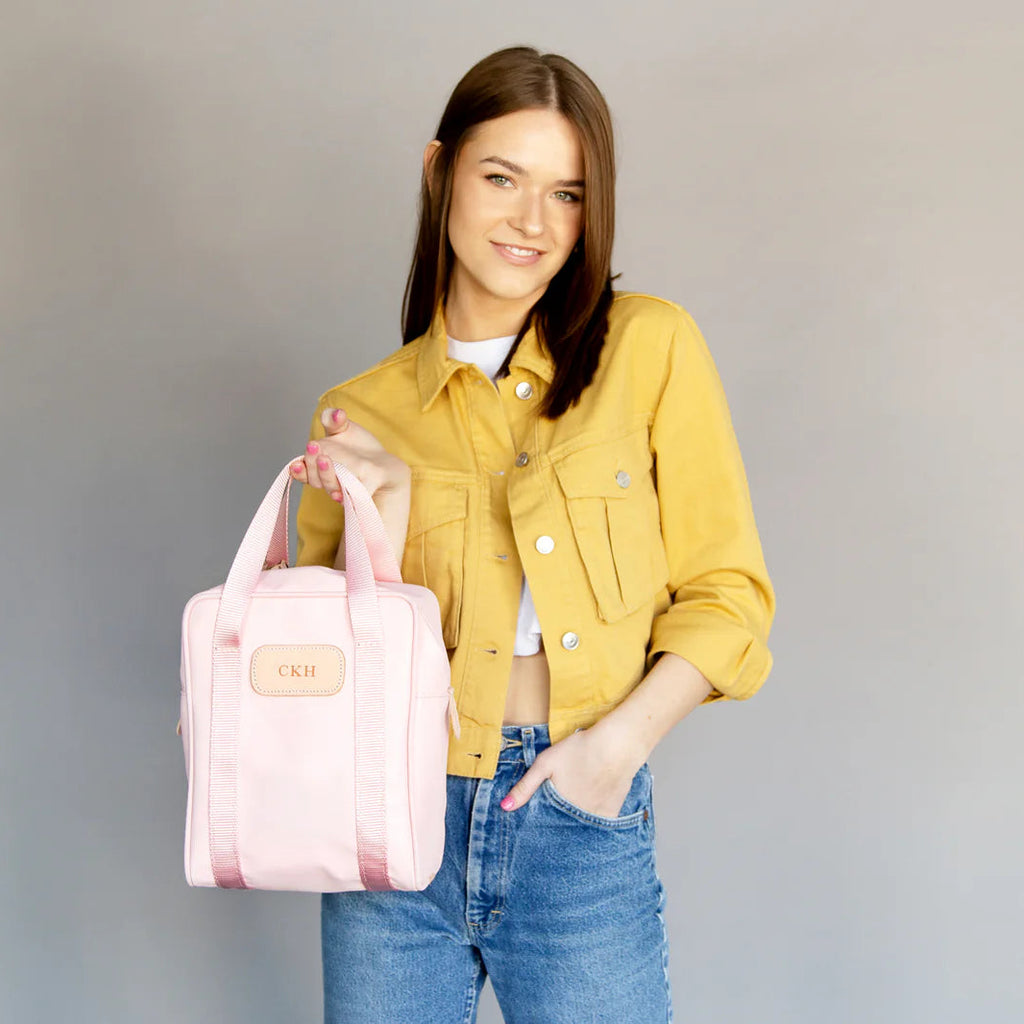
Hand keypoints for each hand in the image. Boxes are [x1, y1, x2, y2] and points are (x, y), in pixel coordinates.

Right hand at [291, 407, 409, 503]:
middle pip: (315, 478)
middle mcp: (329, 479)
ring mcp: (346, 486)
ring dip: (326, 475)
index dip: (298, 470)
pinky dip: (347, 495)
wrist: (383, 462)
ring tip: (325, 460)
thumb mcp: (343, 428)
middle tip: (313, 446)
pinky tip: (341, 492)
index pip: (303, 471)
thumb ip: (333, 420)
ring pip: (331, 487)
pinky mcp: (365, 489)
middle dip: (312, 463)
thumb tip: (337, 414)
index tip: (296, 463)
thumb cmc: (357, 446)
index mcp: (318, 465)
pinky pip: (353, 496)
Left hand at [499, 724, 645, 817]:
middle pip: (561, 829)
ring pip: (579, 830)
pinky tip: (588, 817)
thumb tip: (504, 807)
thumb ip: (525, 786)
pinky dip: (592, 825)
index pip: (543, 825)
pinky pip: (598, 827)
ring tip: (568, 821)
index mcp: (557, 807)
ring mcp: (594, 819)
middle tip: (551, 824)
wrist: (616, 746)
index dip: (538, 825)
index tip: (532, 829)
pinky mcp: (611, 815)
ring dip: (572, 828)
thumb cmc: (579, 750)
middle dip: (555, 829)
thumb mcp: (545, 763)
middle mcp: (575, 818)